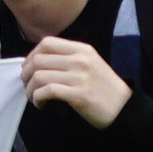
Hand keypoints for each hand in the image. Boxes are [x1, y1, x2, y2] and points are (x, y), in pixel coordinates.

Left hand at [18, 32, 132, 129]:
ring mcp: (80, 76)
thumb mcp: (91, 64)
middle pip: (39, 59)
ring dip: (30, 89)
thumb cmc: (106, 89)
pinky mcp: (79, 94)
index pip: (47, 43)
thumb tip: (40, 62)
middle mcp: (80, 60)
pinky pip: (48, 91)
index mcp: (82, 49)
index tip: (28, 67)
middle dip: (26, 74)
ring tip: (34, 97)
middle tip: (27, 85)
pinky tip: (41, 104)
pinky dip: (38, 98)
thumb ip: (70, 59)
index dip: (32, 54)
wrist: (126, 109)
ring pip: (40, 76)